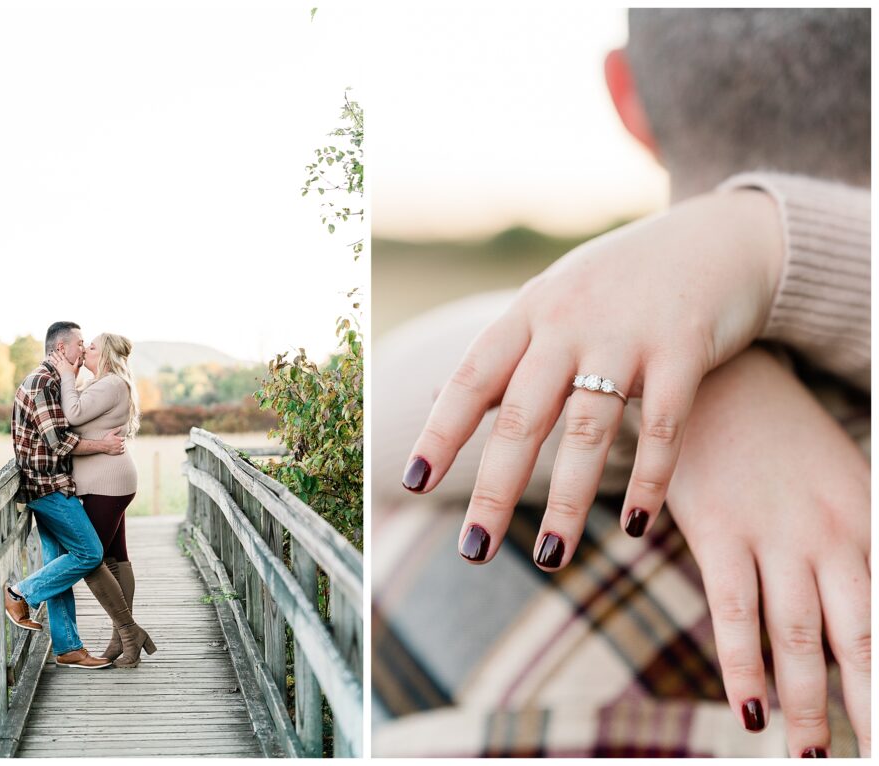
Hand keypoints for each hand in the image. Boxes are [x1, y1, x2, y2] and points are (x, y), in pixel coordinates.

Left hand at [49, 349, 79, 378]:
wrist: (68, 377)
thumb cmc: (72, 372)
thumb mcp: (75, 366)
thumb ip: (76, 362)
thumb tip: (78, 357)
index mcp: (66, 362)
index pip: (62, 356)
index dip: (60, 353)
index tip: (58, 350)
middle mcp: (62, 363)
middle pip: (58, 358)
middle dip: (55, 354)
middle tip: (52, 351)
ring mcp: (59, 366)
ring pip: (55, 361)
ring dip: (52, 358)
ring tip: (50, 355)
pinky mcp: (57, 369)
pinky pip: (54, 365)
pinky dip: (52, 363)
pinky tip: (50, 361)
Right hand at [99, 427, 125, 454]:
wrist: (103, 446)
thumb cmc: (106, 440)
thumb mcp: (111, 433)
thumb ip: (116, 430)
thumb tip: (120, 427)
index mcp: (119, 439)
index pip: (124, 438)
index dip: (122, 438)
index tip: (120, 439)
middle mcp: (120, 444)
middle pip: (123, 443)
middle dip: (121, 442)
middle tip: (118, 442)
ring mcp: (119, 448)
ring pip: (123, 447)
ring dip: (122, 446)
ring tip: (119, 446)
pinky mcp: (118, 452)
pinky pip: (123, 451)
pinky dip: (122, 450)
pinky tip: (120, 449)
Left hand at [403, 189, 783, 568]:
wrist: (715, 237)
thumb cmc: (616, 284)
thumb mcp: (549, 305)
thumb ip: (498, 356)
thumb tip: (432, 397)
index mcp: (527, 314)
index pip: (470, 379)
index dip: (440, 432)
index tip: (412, 483)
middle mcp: (568, 323)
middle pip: (522, 416)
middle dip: (495, 488)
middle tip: (472, 550)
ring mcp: (626, 335)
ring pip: (587, 429)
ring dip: (569, 501)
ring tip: (550, 558)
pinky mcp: (684, 348)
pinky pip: (663, 425)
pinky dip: (648, 479)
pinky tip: (636, 526)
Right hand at [666, 346, 868, 756]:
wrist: (715, 372)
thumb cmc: (774, 430)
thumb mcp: (835, 476)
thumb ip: (852, 538)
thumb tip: (859, 603)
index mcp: (867, 517)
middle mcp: (831, 532)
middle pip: (862, 638)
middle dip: (873, 704)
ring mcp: (773, 533)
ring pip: (799, 637)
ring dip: (809, 705)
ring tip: (816, 757)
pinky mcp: (717, 530)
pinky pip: (734, 612)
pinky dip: (743, 668)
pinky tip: (751, 713)